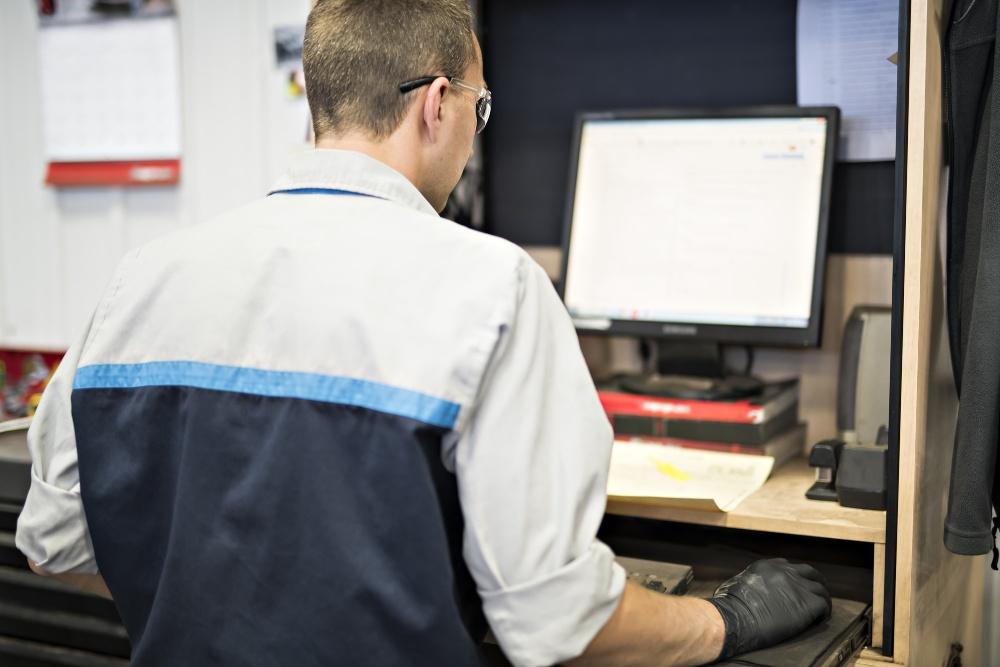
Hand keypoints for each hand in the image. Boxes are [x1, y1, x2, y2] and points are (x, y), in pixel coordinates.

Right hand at [707, 558, 831, 659]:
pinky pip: (824, 605)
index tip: (795, 586)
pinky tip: (819, 620)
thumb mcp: (737, 582)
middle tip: (817, 593)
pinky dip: (824, 613)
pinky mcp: (807, 603)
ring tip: (821, 610)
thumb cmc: (728, 605)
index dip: (795, 577)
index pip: (789, 566)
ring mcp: (798, 586)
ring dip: (822, 599)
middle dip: (815, 582)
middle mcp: (785, 571)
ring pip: (820, 589)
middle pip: (810, 572)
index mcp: (768, 566)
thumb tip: (751, 589)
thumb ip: (750, 581)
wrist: (735, 617)